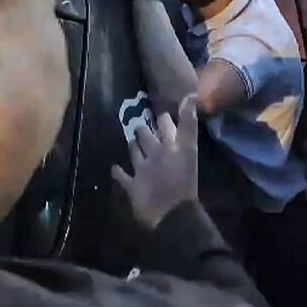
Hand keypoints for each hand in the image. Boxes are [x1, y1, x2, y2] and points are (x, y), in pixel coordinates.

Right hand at [111, 95, 198, 230]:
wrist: (169, 212)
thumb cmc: (178, 178)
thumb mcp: (185, 146)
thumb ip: (187, 122)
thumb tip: (192, 94)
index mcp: (169, 148)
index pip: (166, 128)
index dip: (164, 118)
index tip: (158, 105)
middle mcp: (157, 157)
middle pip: (149, 140)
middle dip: (144, 130)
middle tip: (136, 118)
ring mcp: (145, 172)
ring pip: (137, 155)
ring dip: (132, 147)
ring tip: (127, 137)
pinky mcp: (133, 187)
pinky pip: (124, 177)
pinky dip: (119, 172)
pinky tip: (114, 166)